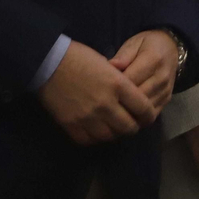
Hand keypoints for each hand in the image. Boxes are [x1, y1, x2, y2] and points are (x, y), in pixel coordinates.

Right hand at [36, 40, 155, 144]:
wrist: (49, 63)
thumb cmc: (80, 58)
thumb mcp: (108, 65)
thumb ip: (121, 84)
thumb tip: (132, 99)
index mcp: (118, 85)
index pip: (143, 108)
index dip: (149, 115)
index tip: (148, 116)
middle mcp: (105, 104)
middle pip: (129, 127)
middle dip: (133, 126)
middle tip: (131, 123)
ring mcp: (87, 117)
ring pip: (110, 136)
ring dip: (115, 133)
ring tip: (114, 126)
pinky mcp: (71, 125)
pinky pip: (89, 140)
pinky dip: (96, 137)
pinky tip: (96, 130)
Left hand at [110, 29, 177, 115]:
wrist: (172, 49)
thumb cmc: (148, 44)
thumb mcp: (134, 43)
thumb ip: (122, 56)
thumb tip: (109, 66)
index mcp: (153, 59)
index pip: (130, 80)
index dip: (113, 87)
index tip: (100, 88)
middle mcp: (162, 77)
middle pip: (137, 97)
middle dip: (119, 102)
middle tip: (103, 103)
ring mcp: (165, 91)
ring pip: (143, 110)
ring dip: (127, 112)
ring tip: (112, 110)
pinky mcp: (167, 100)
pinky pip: (150, 115)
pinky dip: (137, 117)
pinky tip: (125, 114)